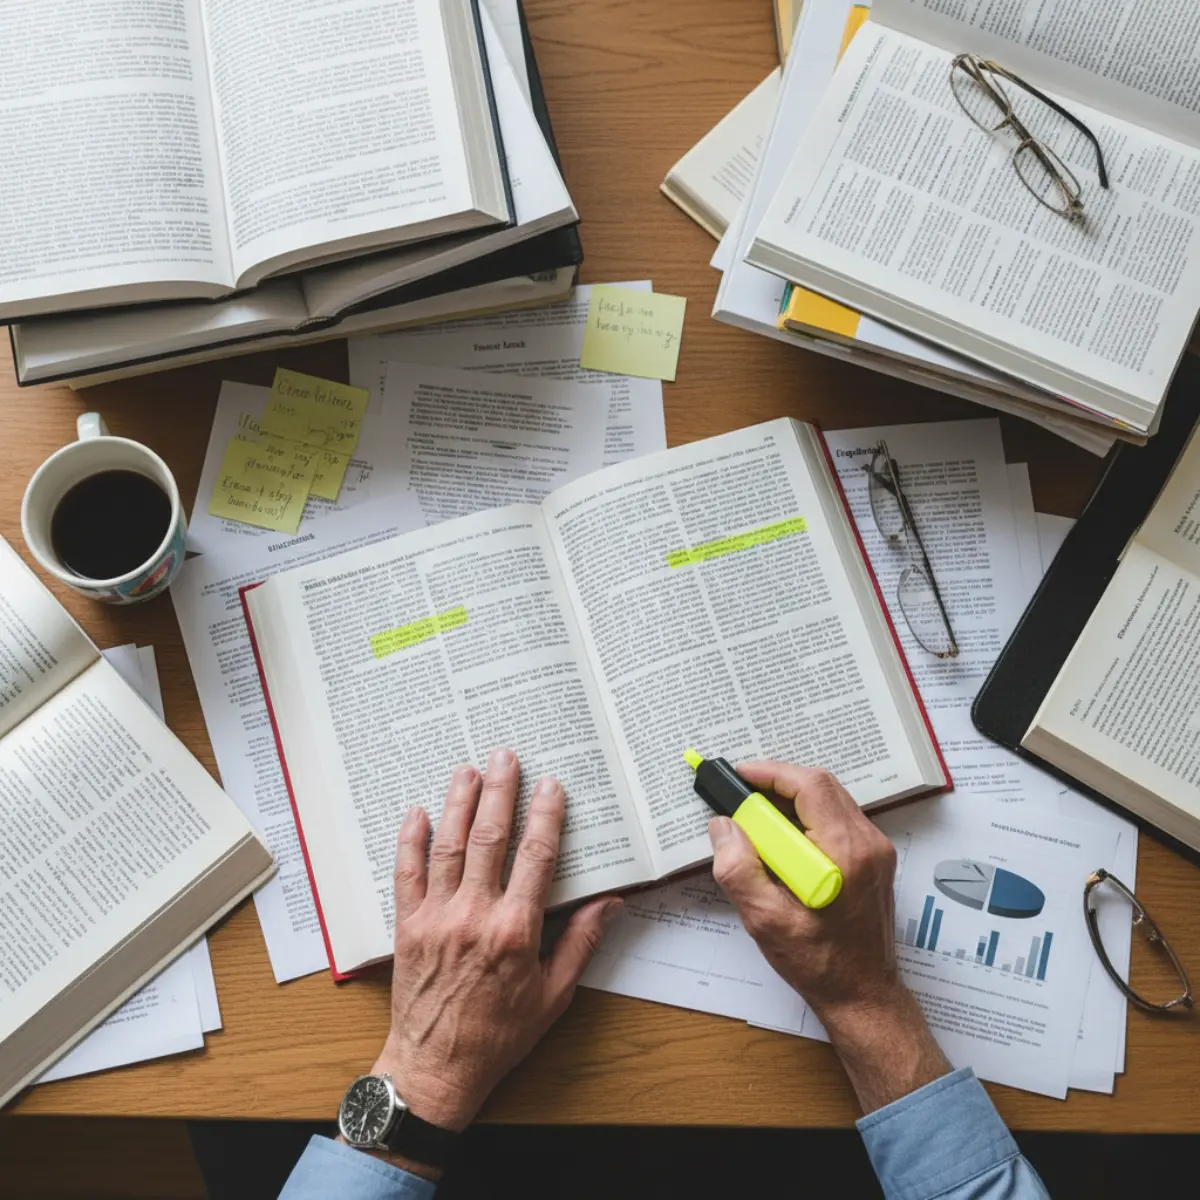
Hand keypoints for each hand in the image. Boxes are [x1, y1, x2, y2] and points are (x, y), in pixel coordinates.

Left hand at [371, 748, 621, 1134]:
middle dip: (501, 792)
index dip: (546, 817)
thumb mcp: (553, 996)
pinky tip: (416, 813)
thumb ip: (579, 943)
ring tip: (468, 769)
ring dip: (459, 803)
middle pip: (490, 839)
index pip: (536, 858)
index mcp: (515, 931)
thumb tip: (608, 903)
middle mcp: (474, 916)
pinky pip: (407, 874)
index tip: (551, 787)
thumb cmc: (498, 1037)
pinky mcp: (407, 927)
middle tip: (507, 756)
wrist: (435, 1069)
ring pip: (449, 847)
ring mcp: (436, 918)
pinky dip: (411, 841)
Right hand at [708, 762, 948, 1111]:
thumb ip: (740, 869)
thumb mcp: (767, 920)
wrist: (863, 994)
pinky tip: (782, 839)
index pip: (809, 787)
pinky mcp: (874, 859)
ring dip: (792, 800)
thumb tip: (723, 826)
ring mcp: (876, 850)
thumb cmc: (819, 963)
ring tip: (757, 818)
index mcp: (845, 853)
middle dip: (778, 783)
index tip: (738, 776)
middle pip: (821, 786)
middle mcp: (867, 843)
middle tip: (742, 796)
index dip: (770, 773)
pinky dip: (806, 817)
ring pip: (830, 800)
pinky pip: (838, 819)